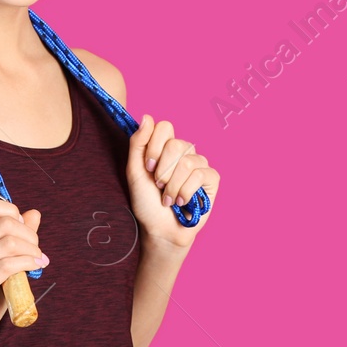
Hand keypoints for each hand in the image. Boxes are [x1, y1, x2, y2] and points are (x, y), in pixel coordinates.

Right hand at [0, 197, 45, 346]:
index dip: (11, 211)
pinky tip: (36, 267)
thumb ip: (16, 236)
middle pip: (4, 223)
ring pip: (9, 242)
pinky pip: (9, 264)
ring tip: (39, 260)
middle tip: (37, 249)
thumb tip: (34, 214)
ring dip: (32, 250)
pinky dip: (29, 262)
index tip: (23, 229)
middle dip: (29, 234)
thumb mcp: (0, 261)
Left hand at [125, 114, 218, 249]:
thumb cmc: (146, 203)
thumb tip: (148, 116)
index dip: (155, 146)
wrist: (159, 229)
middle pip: (176, 144)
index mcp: (165, 147)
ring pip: (188, 162)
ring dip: (173, 186)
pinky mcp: (212, 179)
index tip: (148, 167)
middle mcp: (184, 152)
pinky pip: (201, 175)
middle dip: (163, 171)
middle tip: (159, 186)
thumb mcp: (135, 172)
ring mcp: (199, 164)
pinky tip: (183, 201)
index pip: (165, 127)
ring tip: (168, 198)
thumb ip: (138, 143)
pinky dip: (186, 192)